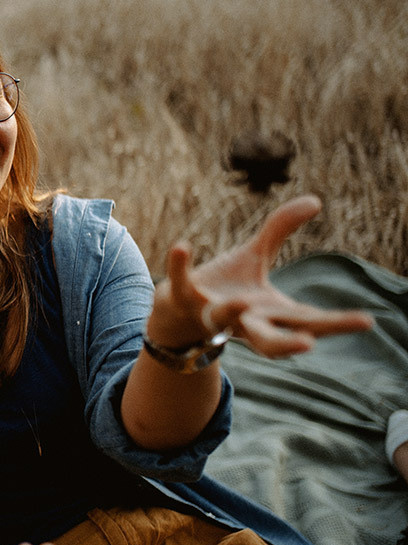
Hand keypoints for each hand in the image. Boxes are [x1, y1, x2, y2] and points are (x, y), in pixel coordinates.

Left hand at [151, 194, 373, 355]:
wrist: (177, 310)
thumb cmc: (226, 287)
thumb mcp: (255, 256)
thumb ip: (280, 230)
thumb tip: (315, 200)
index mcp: (269, 314)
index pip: (309, 323)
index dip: (338, 324)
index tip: (367, 320)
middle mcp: (243, 321)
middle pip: (268, 342)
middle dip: (285, 344)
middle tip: (308, 344)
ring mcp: (211, 313)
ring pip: (222, 319)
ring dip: (233, 311)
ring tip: (244, 300)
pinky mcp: (182, 298)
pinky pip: (179, 284)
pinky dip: (178, 266)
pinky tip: (181, 245)